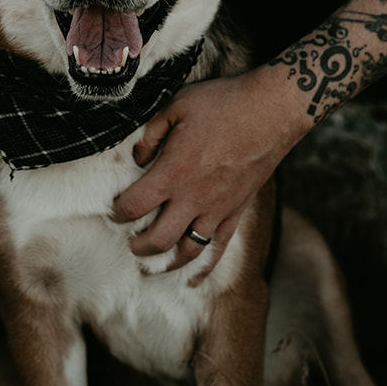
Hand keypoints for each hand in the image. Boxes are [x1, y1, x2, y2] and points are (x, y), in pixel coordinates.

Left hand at [111, 64, 311, 278]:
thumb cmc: (223, 103)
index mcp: (173, 172)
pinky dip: (203, 269)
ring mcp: (217, 210)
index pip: (134, 206)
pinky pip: (219, 249)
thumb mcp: (176, 105)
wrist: (272, 111)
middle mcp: (193, 198)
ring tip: (150, 264)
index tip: (114, 210)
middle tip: (129, 241)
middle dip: (137, 246)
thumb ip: (149, 133)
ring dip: (165, 262)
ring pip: (186, 252)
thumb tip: (136, 158)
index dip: (117, 212)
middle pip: (157, 240)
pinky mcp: (237, 212)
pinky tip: (192, 281)